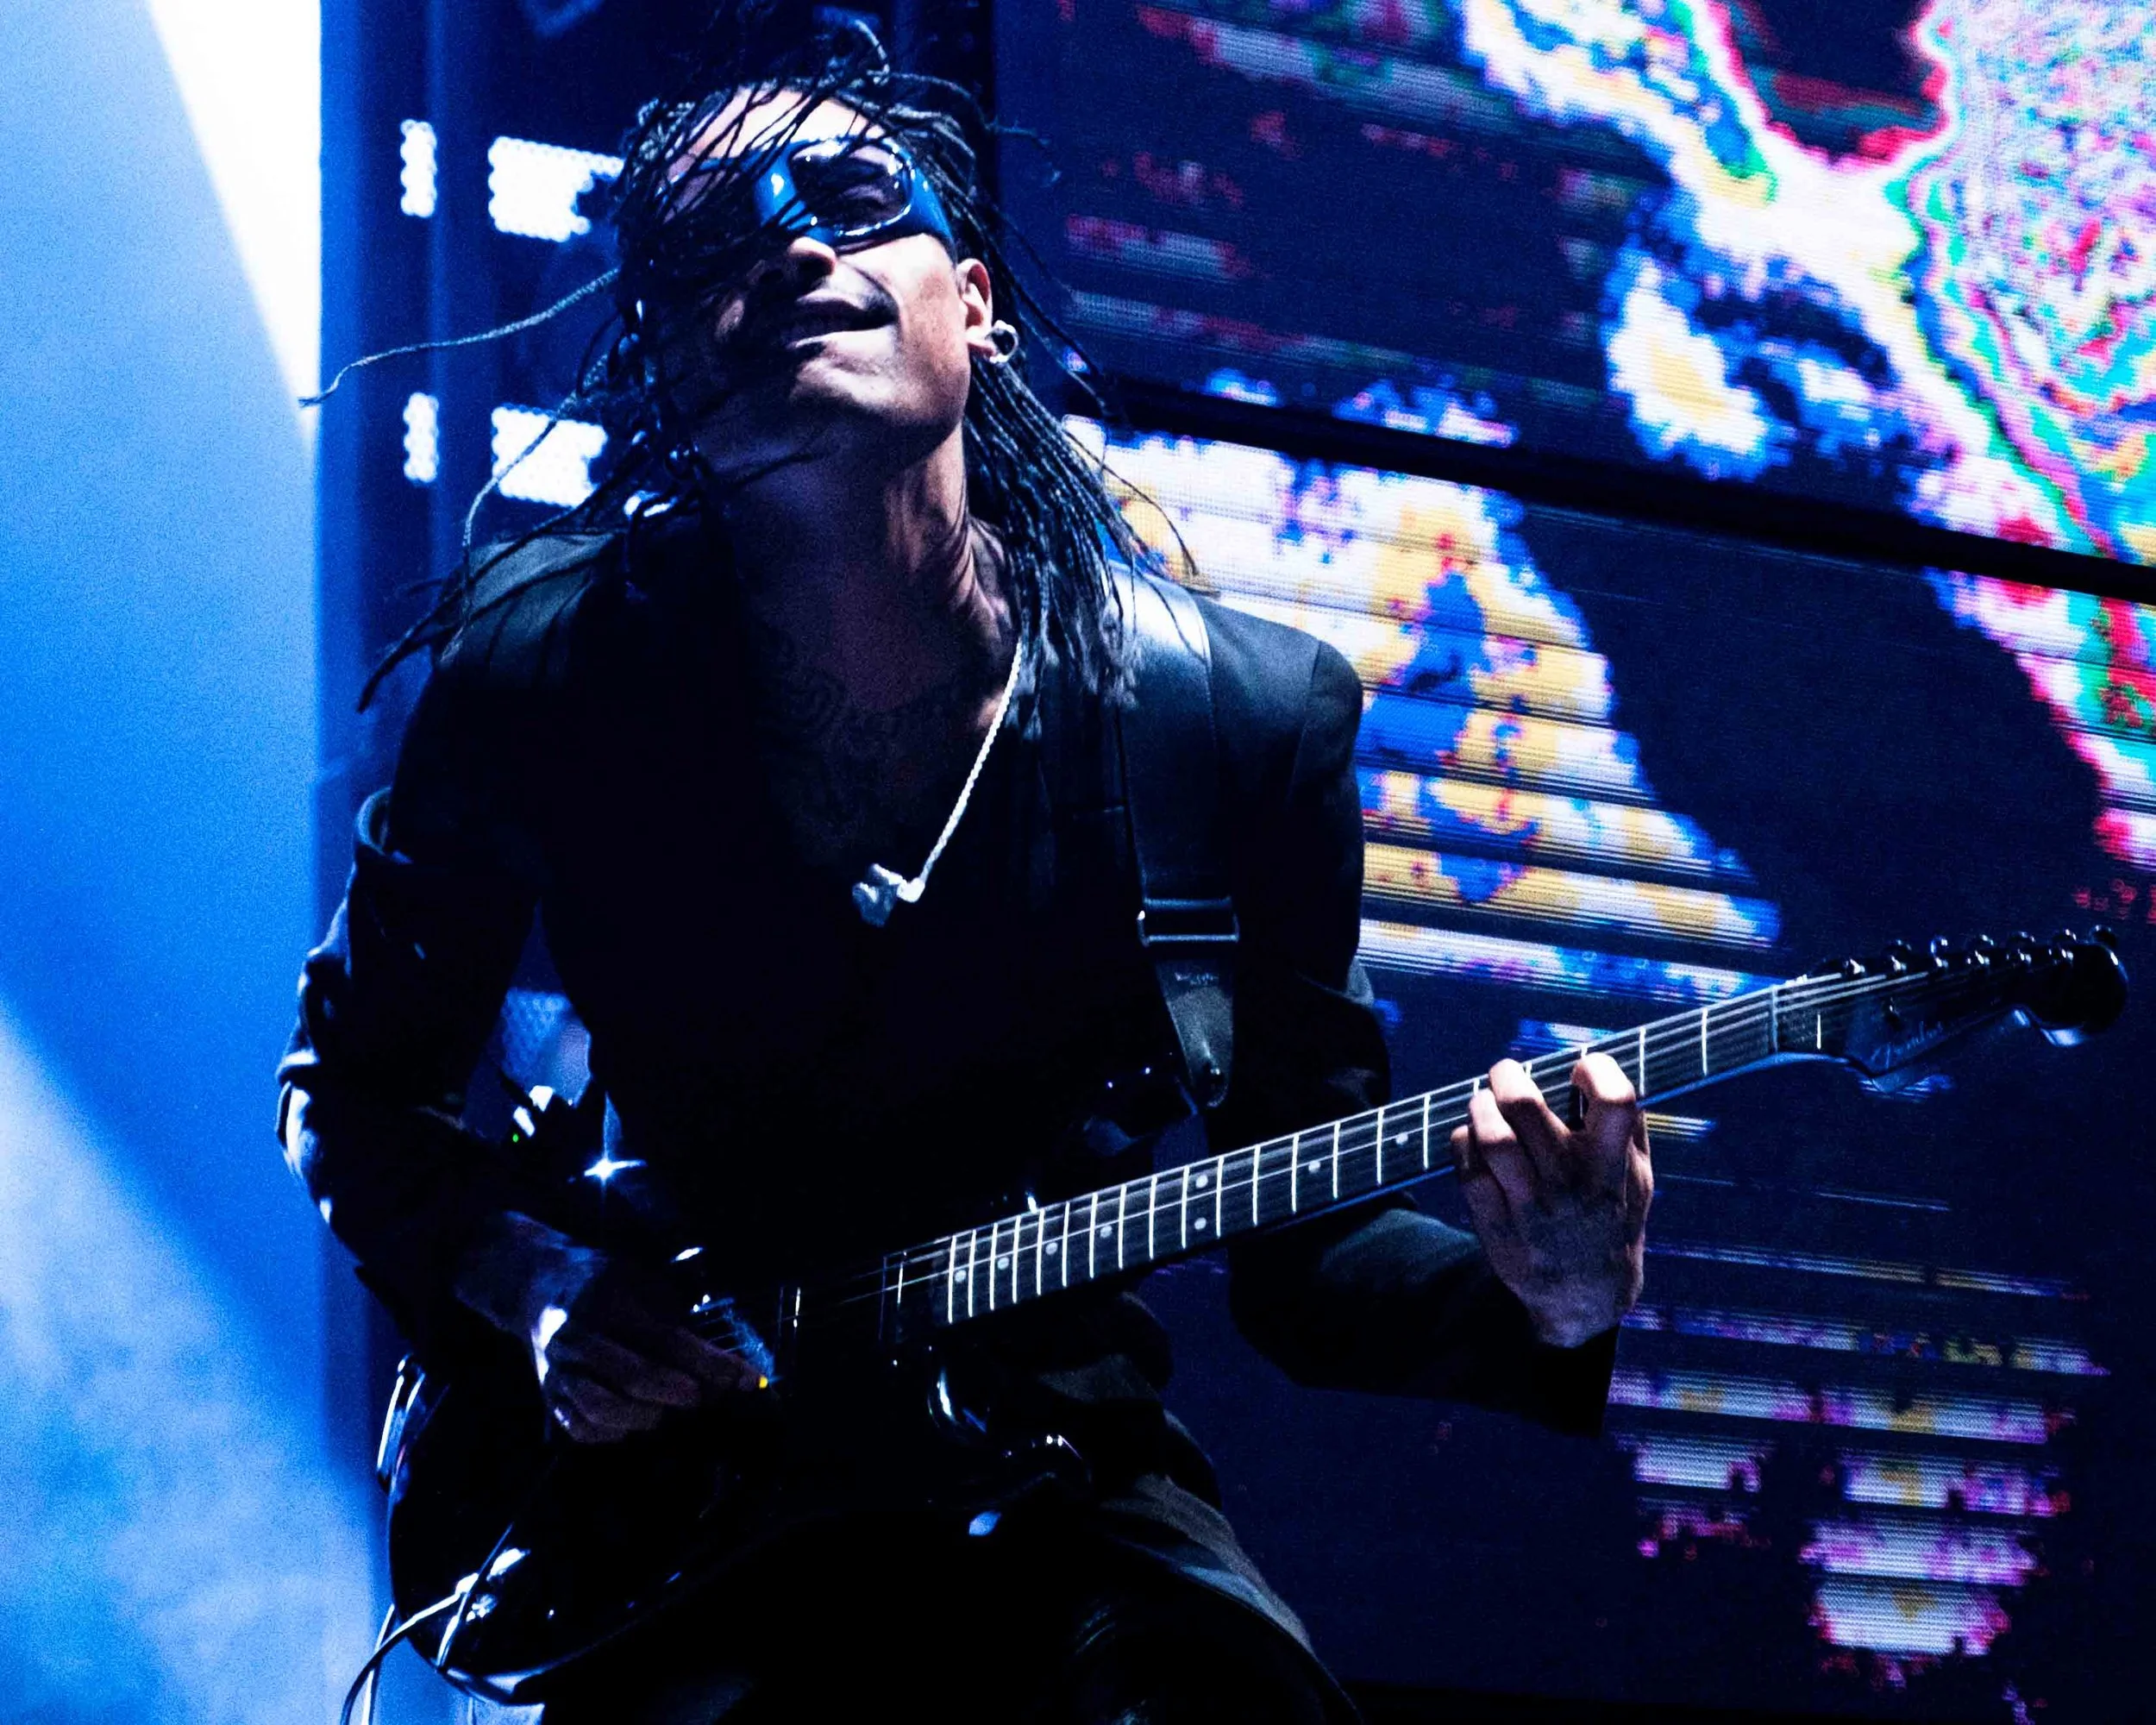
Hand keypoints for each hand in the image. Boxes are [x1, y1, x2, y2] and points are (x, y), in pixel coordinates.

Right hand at [454, 1213, 759, 1442]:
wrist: (535, 1286)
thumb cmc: (603, 1280)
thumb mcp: (642, 1277)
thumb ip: (678, 1312)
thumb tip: (724, 1360)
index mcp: (609, 1301)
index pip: (669, 1339)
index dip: (712, 1364)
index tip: (748, 1380)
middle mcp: (580, 1336)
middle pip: (635, 1376)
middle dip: (678, 1392)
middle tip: (702, 1399)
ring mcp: (559, 1368)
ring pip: (602, 1408)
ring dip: (643, 1417)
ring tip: (665, 1413)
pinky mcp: (548, 1393)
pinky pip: (579, 1427)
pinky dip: (611, 1434)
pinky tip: (631, 1424)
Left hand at [1450, 1054, 1652, 1347]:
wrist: (1586, 1296)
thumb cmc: (1610, 1216)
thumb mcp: (1636, 1178)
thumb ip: (1627, 1124)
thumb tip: (1599, 1062)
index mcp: (1614, 1168)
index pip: (1616, 1102)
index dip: (1597, 1069)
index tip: (1579, 1069)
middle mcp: (1572, 1186)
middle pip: (1527, 1109)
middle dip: (1508, 1077)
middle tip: (1505, 1072)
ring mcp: (1532, 1208)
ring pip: (1491, 1137)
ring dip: (1480, 1106)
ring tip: (1484, 1102)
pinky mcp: (1497, 1226)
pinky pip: (1467, 1167)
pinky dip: (1464, 1141)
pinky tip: (1473, 1138)